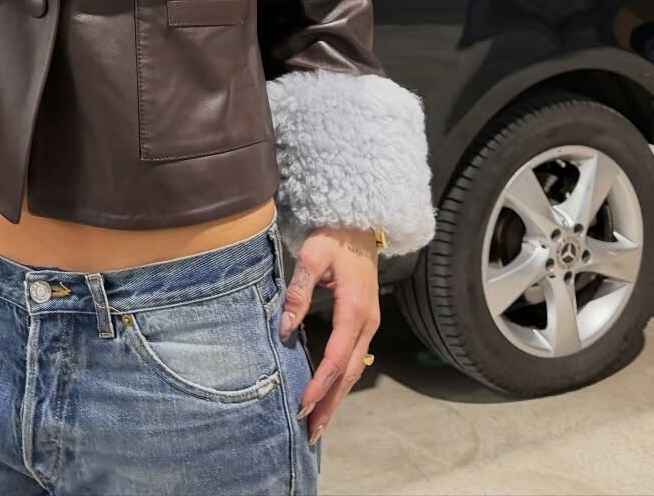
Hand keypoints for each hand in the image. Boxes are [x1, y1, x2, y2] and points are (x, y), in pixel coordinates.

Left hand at [278, 225, 380, 446]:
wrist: (359, 224)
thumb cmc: (334, 237)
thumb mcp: (313, 257)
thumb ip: (298, 291)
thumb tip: (284, 327)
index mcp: (354, 310)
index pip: (336, 358)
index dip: (320, 385)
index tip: (302, 404)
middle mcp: (366, 323)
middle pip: (349, 373)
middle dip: (330, 403)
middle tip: (311, 431)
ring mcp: (369, 324)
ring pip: (353, 369)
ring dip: (336, 396)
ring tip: (318, 421)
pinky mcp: (365, 322)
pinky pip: (354, 358)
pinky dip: (341, 380)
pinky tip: (328, 392)